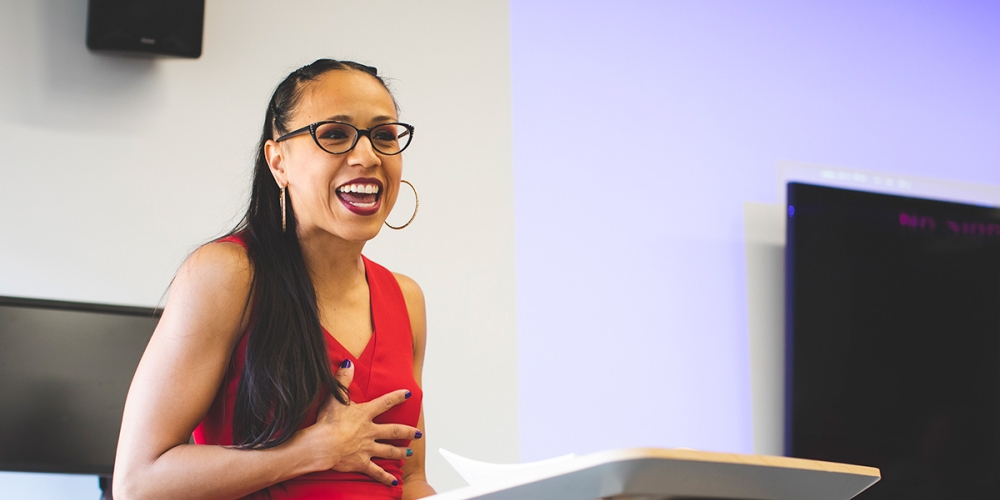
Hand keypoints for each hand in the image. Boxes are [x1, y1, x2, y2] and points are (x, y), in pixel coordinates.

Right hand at [294, 360, 420, 485]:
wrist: (324, 445)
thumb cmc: (327, 421)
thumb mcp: (335, 397)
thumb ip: (342, 380)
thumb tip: (347, 364)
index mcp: (366, 414)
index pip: (385, 402)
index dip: (397, 397)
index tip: (408, 394)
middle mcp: (370, 432)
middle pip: (393, 431)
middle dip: (407, 431)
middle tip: (418, 433)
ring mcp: (367, 448)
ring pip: (388, 450)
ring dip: (399, 452)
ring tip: (408, 453)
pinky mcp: (361, 463)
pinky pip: (376, 471)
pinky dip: (385, 477)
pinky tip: (394, 482)